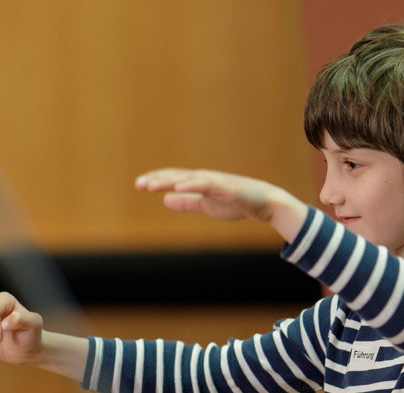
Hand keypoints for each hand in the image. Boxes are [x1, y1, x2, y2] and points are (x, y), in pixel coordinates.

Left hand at [135, 168, 280, 221]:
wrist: (265, 203)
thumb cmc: (236, 202)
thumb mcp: (205, 205)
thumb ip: (186, 202)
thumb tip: (165, 200)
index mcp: (199, 183)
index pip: (173, 179)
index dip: (157, 180)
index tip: (139, 184)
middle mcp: (204, 178)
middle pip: (177, 176)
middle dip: (157, 179)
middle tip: (138, 184)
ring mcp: (216, 181)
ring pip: (188, 179)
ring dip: (169, 181)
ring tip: (152, 185)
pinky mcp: (226, 188)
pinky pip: (207, 185)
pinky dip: (192, 184)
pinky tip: (178, 187)